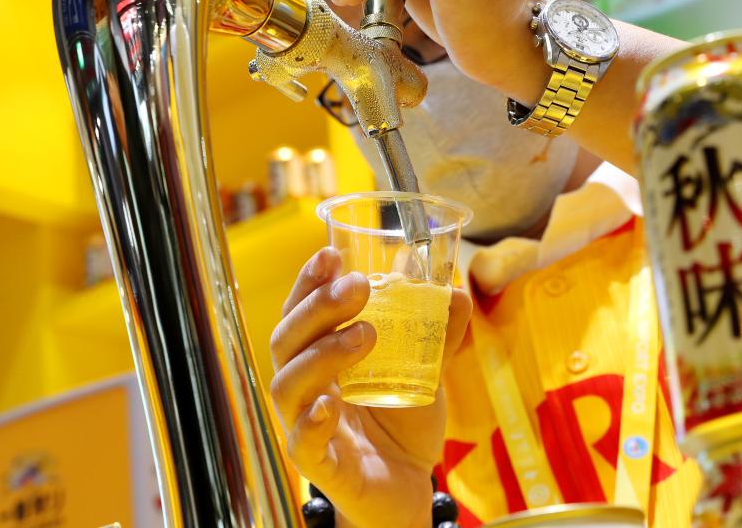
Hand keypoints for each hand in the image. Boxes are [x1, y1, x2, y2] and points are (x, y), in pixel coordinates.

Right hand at [270, 248, 471, 527]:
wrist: (409, 485)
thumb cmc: (402, 423)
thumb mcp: (425, 372)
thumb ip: (438, 334)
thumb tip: (455, 290)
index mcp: (320, 356)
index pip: (300, 311)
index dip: (308, 283)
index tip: (330, 255)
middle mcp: (304, 386)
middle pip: (287, 340)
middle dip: (318, 307)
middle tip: (359, 286)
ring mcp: (305, 425)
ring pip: (287, 385)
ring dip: (321, 354)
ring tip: (365, 334)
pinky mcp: (319, 466)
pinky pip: (301, 443)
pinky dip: (310, 422)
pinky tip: (330, 403)